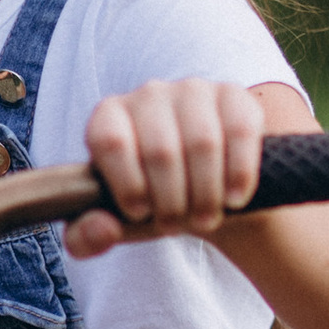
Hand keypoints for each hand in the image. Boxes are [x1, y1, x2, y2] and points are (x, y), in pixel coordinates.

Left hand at [66, 80, 268, 257]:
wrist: (204, 191)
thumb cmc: (151, 203)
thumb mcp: (116, 224)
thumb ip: (89, 238)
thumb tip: (103, 229)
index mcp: (109, 116)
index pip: (111, 140)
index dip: (127, 184)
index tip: (140, 213)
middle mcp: (148, 95)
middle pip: (160, 150)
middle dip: (171, 202)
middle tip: (176, 227)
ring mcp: (193, 90)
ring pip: (203, 143)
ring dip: (206, 194)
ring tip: (205, 219)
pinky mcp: (234, 96)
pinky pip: (240, 131)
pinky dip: (239, 174)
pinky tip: (233, 198)